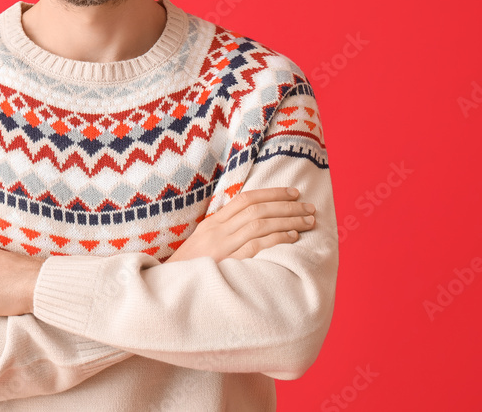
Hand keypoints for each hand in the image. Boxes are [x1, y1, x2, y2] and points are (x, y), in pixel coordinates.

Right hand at [165, 186, 315, 263]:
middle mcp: (218, 231)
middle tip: (309, 207)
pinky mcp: (229, 264)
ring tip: (308, 221)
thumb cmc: (192, 268)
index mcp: (213, 223)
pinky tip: (292, 237)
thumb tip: (253, 220)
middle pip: (257, 210)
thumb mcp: (204, 242)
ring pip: (260, 224)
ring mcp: (223, 247)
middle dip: (287, 206)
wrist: (172, 288)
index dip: (272, 193)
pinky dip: (276, 239)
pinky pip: (256, 246)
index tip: (293, 193)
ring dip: (288, 220)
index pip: (245, 199)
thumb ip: (225, 229)